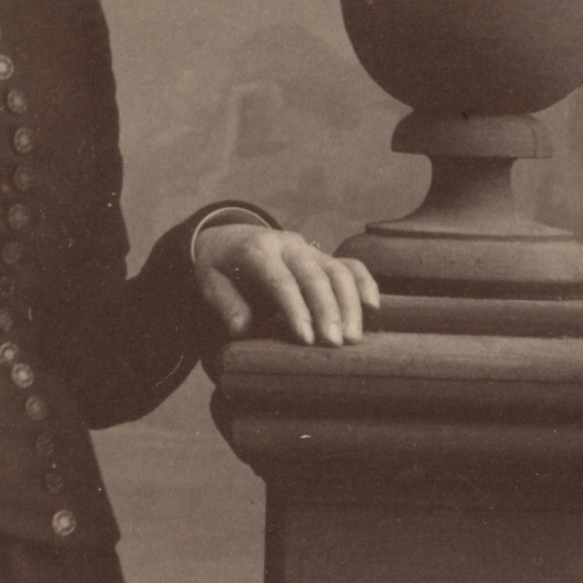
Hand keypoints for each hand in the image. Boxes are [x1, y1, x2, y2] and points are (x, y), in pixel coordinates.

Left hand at [188, 219, 381, 348]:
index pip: (281, 280)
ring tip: (352, 338)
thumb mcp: (209, 283)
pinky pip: (349, 265)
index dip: (295, 309)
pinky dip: (364, 283)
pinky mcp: (322, 256)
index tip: (306, 339)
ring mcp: (309, 249)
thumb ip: (225, 304)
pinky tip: (373, 307)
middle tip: (335, 344)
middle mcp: (288, 245)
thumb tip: (243, 328)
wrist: (229, 239)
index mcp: (257, 251)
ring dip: (349, 304)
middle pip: (315, 275)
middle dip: (328, 310)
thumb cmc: (219, 268)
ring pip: (337, 271)